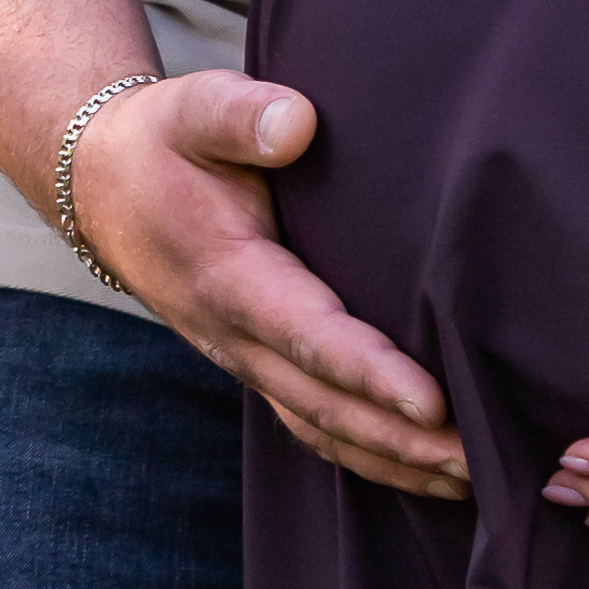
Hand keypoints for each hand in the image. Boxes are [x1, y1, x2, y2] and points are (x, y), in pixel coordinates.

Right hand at [75, 68, 466, 498]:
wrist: (104, 188)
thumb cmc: (163, 143)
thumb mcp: (194, 109)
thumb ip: (243, 116)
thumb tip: (298, 124)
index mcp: (229, 278)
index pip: (308, 336)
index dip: (371, 373)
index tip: (434, 402)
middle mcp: (235, 336)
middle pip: (325, 406)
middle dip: (403, 441)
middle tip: (484, 462)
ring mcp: (244, 359)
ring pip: (321, 429)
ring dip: (395, 462)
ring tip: (473, 479)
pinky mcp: (257, 363)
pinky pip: (313, 422)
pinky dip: (368, 454)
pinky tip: (422, 468)